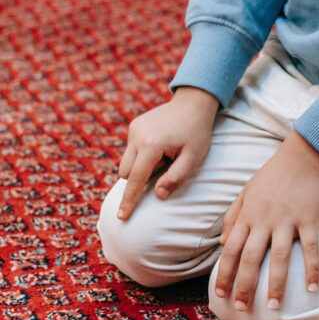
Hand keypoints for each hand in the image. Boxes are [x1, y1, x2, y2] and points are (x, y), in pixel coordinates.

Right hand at [117, 86, 218, 218]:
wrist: (194, 102)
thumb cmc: (196, 131)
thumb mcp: (193, 157)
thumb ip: (176, 178)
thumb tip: (158, 195)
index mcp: (151, 145)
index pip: (135, 180)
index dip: (129, 201)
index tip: (121, 218)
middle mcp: (137, 136)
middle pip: (127, 172)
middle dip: (139, 178)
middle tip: (166, 163)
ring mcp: (134, 129)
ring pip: (127, 161)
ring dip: (141, 166)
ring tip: (165, 153)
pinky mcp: (135, 125)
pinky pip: (132, 150)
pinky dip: (142, 154)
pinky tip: (161, 144)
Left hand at [215, 129, 318, 310]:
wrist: (304, 153)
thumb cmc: (275, 172)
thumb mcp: (247, 190)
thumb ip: (233, 215)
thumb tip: (221, 242)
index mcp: (248, 214)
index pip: (230, 249)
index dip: (224, 274)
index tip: (220, 295)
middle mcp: (265, 220)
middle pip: (250, 258)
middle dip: (244, 286)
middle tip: (243, 309)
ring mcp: (288, 220)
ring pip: (278, 257)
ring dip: (275, 284)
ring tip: (273, 306)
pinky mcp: (309, 219)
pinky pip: (311, 248)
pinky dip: (312, 269)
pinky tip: (312, 288)